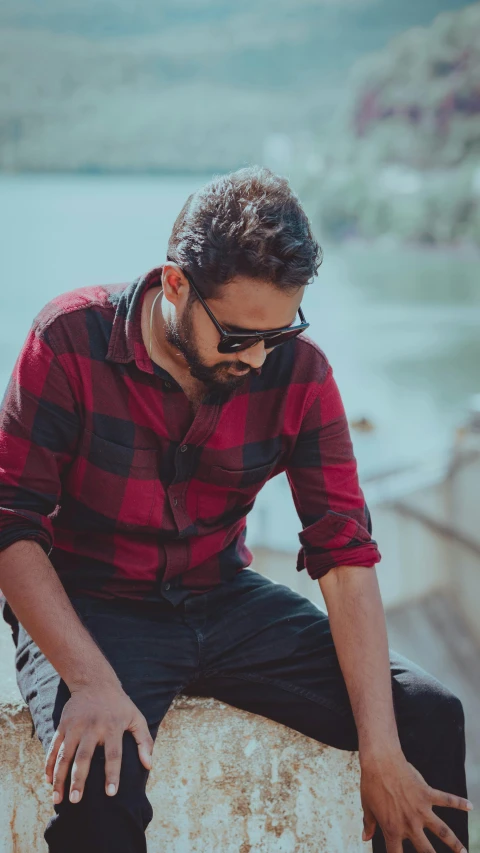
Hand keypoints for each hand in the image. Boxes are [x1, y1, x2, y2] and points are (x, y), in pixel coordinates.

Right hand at [44, 681, 153, 804]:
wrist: (95, 682)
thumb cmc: (119, 705)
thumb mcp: (136, 718)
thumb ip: (144, 741)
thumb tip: (149, 765)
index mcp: (112, 727)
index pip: (113, 754)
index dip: (112, 774)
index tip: (111, 793)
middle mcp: (93, 727)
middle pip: (84, 757)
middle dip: (78, 779)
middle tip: (76, 800)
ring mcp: (75, 726)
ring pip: (65, 755)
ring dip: (60, 777)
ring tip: (58, 798)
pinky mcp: (63, 725)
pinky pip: (54, 747)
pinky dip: (49, 764)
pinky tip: (48, 781)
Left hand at [360, 751, 471, 851]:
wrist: (380, 762)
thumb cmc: (371, 784)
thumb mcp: (367, 806)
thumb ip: (369, 824)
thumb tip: (365, 837)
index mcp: (392, 829)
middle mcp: (410, 824)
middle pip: (425, 850)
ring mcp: (421, 810)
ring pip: (443, 831)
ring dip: (455, 843)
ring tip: (465, 852)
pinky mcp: (428, 794)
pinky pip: (447, 800)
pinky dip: (459, 803)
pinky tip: (470, 806)